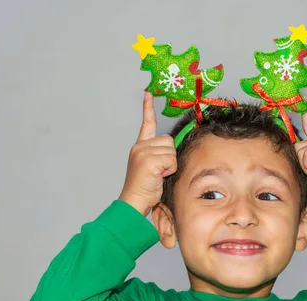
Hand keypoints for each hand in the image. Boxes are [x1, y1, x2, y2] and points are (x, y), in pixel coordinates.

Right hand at [118, 92, 176, 215]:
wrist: (133, 201)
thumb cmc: (145, 188)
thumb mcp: (153, 167)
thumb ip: (160, 154)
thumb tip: (173, 150)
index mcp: (140, 146)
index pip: (146, 123)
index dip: (147, 108)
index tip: (148, 93)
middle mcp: (140, 146)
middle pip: (169, 141)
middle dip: (170, 157)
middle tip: (160, 171)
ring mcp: (143, 152)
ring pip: (171, 151)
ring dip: (170, 165)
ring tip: (158, 175)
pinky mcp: (149, 159)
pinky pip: (171, 161)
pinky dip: (169, 170)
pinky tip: (158, 177)